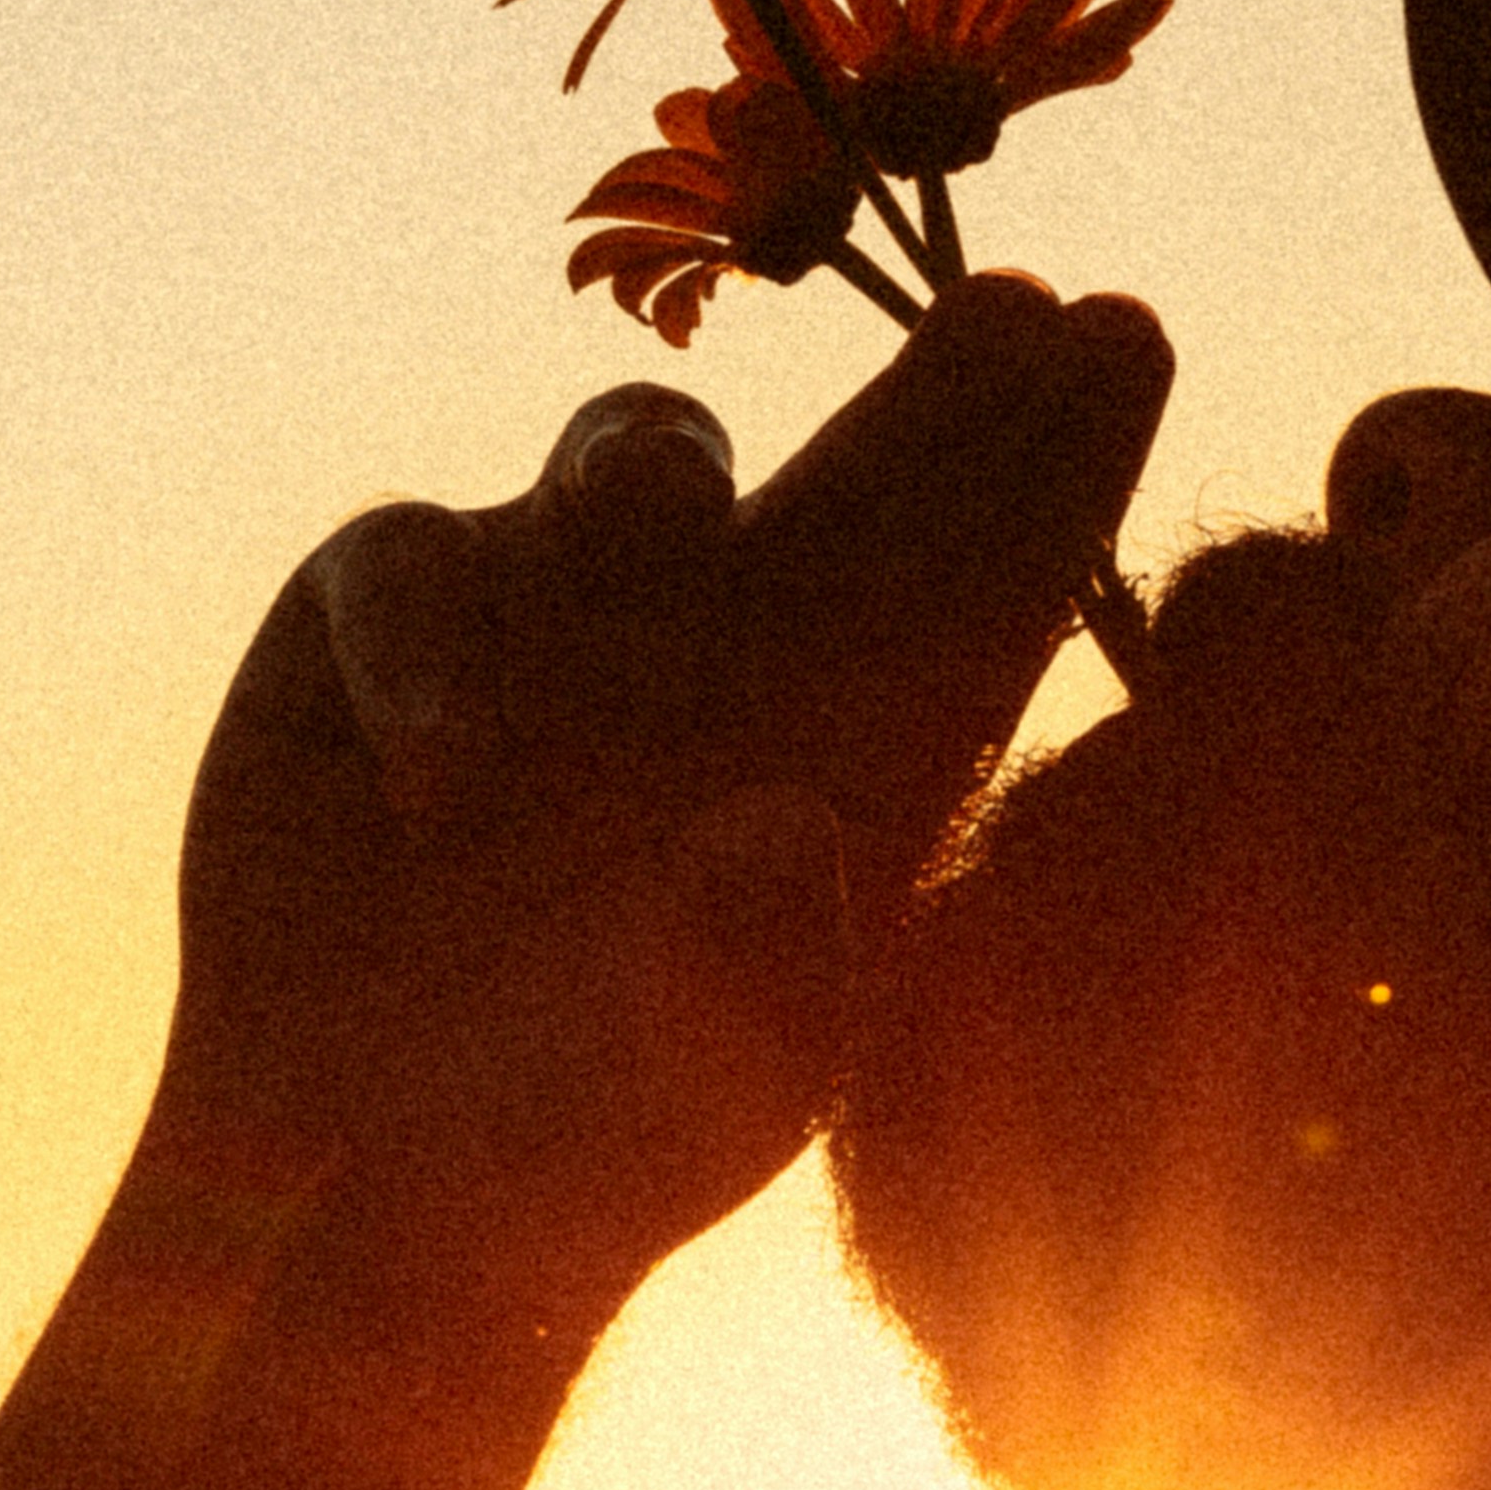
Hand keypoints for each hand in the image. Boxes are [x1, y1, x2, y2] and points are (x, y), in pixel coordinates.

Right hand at [147, 275, 1173, 1346]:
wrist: (362, 1181)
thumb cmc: (585, 1148)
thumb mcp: (701, 1103)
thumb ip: (761, 984)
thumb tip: (781, 833)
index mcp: (869, 746)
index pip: (990, 581)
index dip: (1057, 464)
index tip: (1128, 340)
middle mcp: (734, 647)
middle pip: (850, 481)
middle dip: (927, 389)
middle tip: (1005, 308)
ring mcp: (559, 611)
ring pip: (632, 466)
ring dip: (643, 472)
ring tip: (650, 522)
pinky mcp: (380, 618)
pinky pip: (406, 562)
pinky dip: (425, 656)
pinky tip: (444, 790)